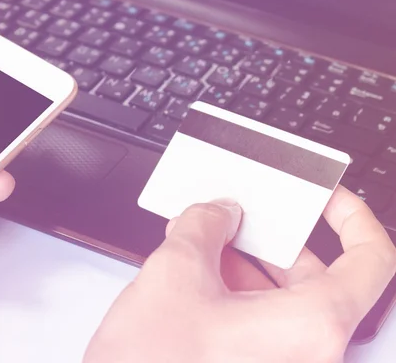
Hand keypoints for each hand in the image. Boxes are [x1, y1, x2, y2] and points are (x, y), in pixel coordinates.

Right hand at [85, 188, 395, 362]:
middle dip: (271, 237)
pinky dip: (234, 289)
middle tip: (243, 211)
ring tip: (204, 235)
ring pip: (282, 299)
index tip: (327, 199)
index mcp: (310, 328)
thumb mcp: (176, 271)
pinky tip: (198, 267)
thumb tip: (218, 212)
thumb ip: (205, 224)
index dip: (353, 218)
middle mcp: (307, 354)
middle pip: (316, 276)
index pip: (371, 260)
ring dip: (245, 261)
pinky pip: (261, 321)